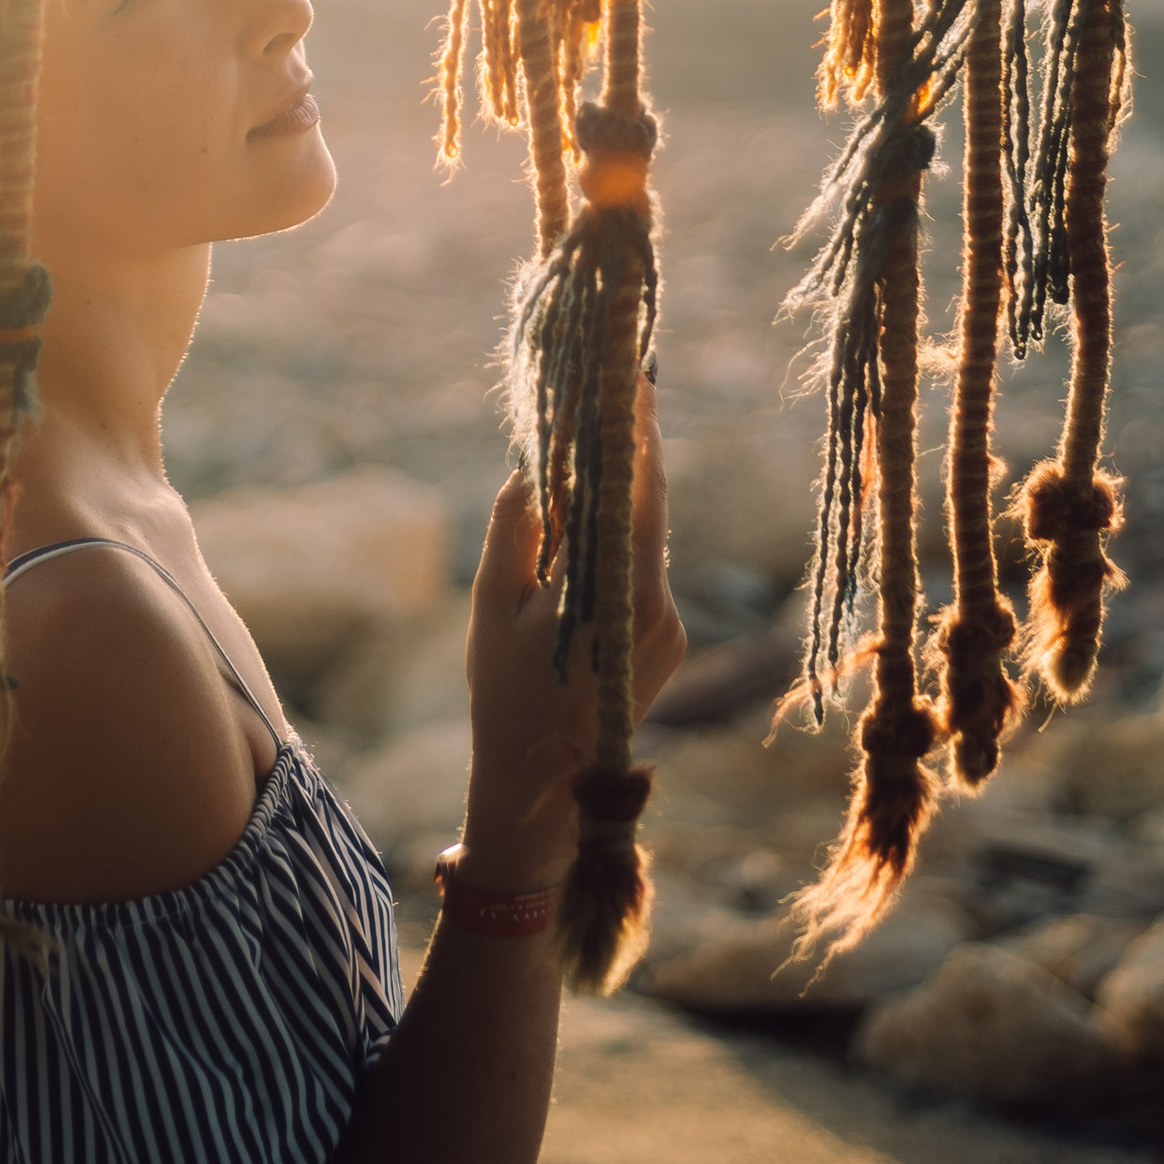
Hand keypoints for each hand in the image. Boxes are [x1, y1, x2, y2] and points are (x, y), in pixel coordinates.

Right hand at [457, 396, 684, 886]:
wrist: (543, 790)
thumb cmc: (506, 695)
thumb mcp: (494, 605)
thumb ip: (518, 527)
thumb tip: (539, 464)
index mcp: (618, 594)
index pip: (636, 488)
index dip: (635, 427)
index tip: (631, 373)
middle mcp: (658, 606)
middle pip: (648, 504)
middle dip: (631, 444)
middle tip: (619, 382)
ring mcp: (669, 626)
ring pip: (645, 535)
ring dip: (621, 489)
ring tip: (596, 435)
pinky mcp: (667, 638)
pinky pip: (642, 566)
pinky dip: (620, 532)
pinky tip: (592, 507)